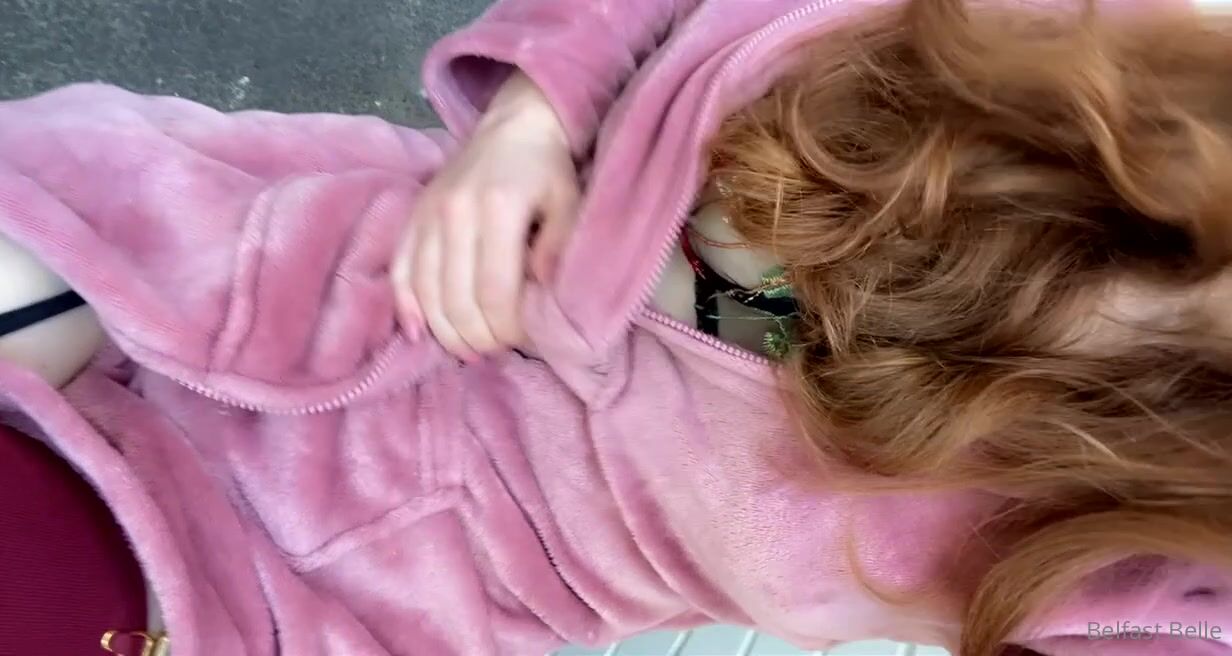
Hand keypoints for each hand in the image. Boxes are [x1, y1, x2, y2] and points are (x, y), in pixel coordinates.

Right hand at [391, 73, 578, 360]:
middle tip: (498, 351)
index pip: (495, 292)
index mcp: (497, 208)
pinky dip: (406, 307)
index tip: (524, 341)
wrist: (513, 125)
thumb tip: (542, 295)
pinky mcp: (412, 216)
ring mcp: (427, 214)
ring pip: (426, 292)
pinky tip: (420, 334)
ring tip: (469, 351)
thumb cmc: (547, 170)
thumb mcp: (570, 203)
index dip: (507, 329)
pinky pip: (400, 270)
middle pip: (457, 299)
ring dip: (446, 332)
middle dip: (479, 337)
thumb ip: (559, 248)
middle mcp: (455, 212)